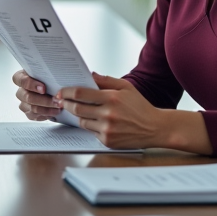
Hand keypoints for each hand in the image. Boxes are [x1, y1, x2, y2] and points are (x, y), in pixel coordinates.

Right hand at [12, 69, 61, 120]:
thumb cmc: (49, 77)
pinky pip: (35, 116)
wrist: (53, 87)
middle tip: (56, 100)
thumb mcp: (48, 70)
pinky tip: (54, 112)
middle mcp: (21, 91)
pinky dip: (45, 115)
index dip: (30, 84)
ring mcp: (24, 103)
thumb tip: (56, 68)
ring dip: (47, 109)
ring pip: (32, 108)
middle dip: (43, 100)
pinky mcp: (29, 112)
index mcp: (22, 77)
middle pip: (27, 97)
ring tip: (59, 107)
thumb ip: (48, 71)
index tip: (43, 88)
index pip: (20, 80)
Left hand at [58, 73, 210, 152]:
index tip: (61, 91)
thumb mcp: (126, 87)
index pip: (81, 93)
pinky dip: (91, 126)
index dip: (67, 92)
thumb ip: (106, 80)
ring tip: (78, 110)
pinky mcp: (108, 141)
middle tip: (61, 101)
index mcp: (112, 98)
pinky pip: (91, 132)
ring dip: (78, 115)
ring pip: (82, 122)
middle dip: (66, 104)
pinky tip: (95, 121)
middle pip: (77, 109)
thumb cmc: (139, 106)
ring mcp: (107, 129)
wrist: (155, 128)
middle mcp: (108, 114)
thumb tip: (89, 74)